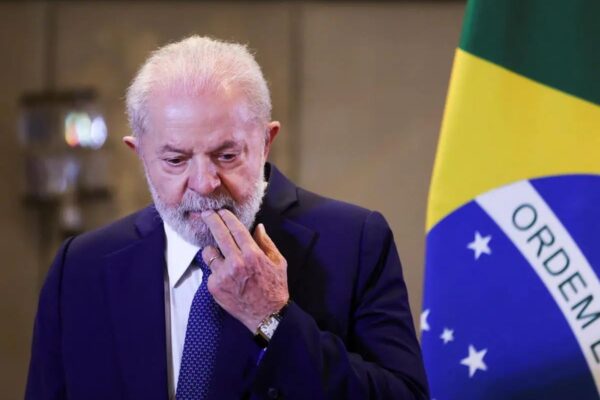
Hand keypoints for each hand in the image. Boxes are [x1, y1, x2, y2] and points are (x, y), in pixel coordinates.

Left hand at [200, 209, 288, 332]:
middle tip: (206, 214)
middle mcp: (236, 262)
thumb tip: (258, 227)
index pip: (235, 229)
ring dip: (212, 250)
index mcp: (252, 254)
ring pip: (209, 253)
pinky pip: (210, 271)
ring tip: (218, 254)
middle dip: (211, 220)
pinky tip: (225, 275)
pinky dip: (215, 270)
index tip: (220, 211)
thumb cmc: (274, 287)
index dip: (226, 217)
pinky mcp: (214, 286)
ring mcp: (223, 275)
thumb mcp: (278, 262)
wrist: (267, 315)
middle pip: (219, 234)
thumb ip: (266, 242)